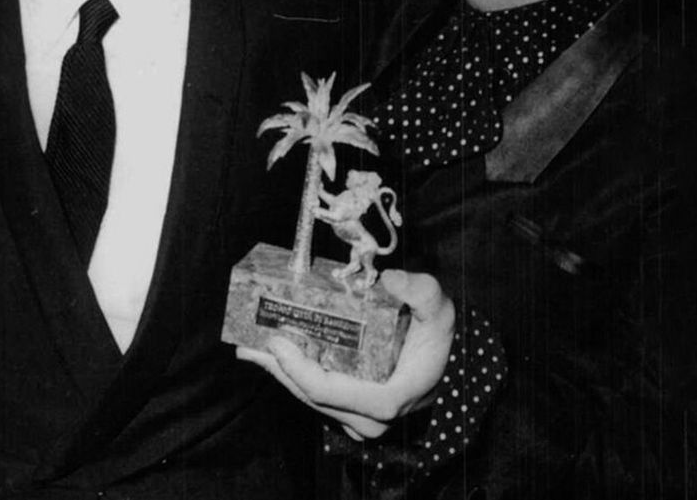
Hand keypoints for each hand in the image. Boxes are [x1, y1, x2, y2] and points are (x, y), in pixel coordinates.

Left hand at [236, 270, 454, 439]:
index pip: (331, 392)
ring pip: (309, 398)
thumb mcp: (440, 310)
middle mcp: (369, 417)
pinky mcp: (351, 410)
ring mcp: (359, 418)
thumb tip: (392, 279)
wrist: (446, 359)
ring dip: (280, 373)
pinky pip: (316, 395)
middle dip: (278, 369)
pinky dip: (294, 375)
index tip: (280, 343)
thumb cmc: (439, 337)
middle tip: (250, 344)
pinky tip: (274, 356)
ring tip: (251, 347)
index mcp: (388, 398)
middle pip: (311, 396)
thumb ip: (422, 292)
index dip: (299, 370)